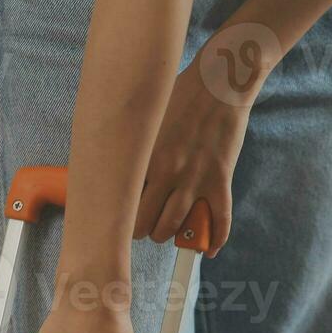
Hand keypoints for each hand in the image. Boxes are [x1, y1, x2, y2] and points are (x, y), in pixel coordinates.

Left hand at [134, 53, 252, 257]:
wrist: (218, 83)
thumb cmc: (178, 97)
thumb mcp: (144, 121)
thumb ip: (131, 146)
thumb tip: (110, 163)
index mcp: (143, 159)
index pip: (121, 203)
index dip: (116, 216)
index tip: (115, 219)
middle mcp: (167, 173)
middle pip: (145, 224)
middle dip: (142, 230)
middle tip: (143, 226)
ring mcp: (195, 178)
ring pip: (176, 227)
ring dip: (170, 235)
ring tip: (168, 230)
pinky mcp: (221, 179)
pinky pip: (220, 219)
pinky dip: (215, 239)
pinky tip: (210, 249)